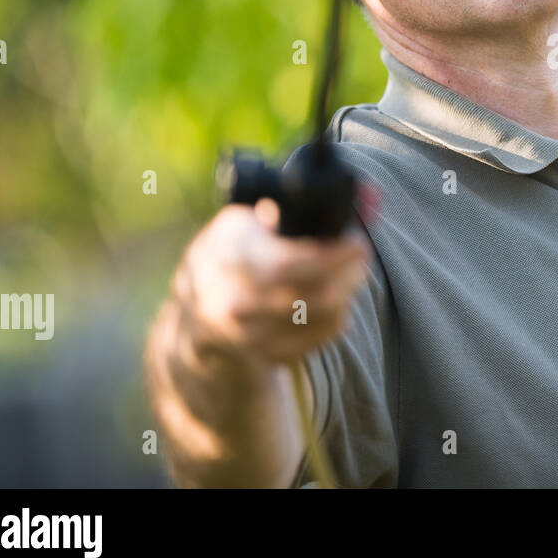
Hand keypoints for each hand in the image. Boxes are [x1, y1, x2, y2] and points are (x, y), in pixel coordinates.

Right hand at [173, 199, 371, 370]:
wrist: (196, 315)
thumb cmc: (230, 255)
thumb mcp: (241, 222)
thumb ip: (281, 210)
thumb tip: (341, 201)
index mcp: (228, 258)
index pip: (289, 264)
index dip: (334, 256)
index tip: (358, 243)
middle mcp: (234, 302)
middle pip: (316, 296)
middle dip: (350, 273)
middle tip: (361, 256)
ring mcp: (248, 335)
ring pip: (324, 317)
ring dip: (348, 293)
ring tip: (350, 274)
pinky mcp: (265, 356)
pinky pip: (320, 338)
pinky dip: (337, 317)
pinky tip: (335, 299)